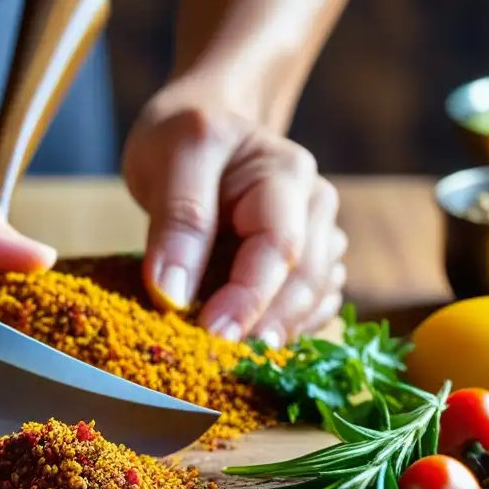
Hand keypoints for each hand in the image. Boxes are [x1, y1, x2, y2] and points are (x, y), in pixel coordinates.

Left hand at [122, 81, 347, 345]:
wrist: (200, 126)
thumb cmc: (184, 136)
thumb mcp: (171, 159)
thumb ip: (178, 222)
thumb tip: (173, 296)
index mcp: (286, 175)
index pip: (281, 247)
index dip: (250, 297)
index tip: (212, 335)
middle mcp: (314, 209)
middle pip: (306, 281)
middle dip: (265, 326)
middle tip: (219, 362)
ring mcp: (317, 238)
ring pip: (314, 302)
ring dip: (276, 333)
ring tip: (228, 357)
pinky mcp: (304, 265)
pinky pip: (307, 310)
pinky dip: (280, 330)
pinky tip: (245, 340)